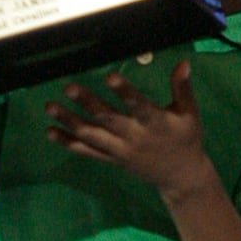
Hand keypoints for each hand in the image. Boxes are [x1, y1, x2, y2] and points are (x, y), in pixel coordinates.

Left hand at [45, 61, 210, 202]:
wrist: (180, 177)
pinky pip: (87, 152)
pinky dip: (68, 143)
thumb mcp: (191, 114)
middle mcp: (134, 137)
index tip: (110, 76)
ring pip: (91, 135)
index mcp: (155, 123)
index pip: (138, 105)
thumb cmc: (187, 139)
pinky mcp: (112, 159)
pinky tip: (50, 131)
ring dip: (69, 121)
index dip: (124, 91)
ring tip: (49, 106)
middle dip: (87, 103)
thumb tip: (183, 63)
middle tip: (68, 87)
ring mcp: (120, 150)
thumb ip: (183, 88)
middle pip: (107, 118)